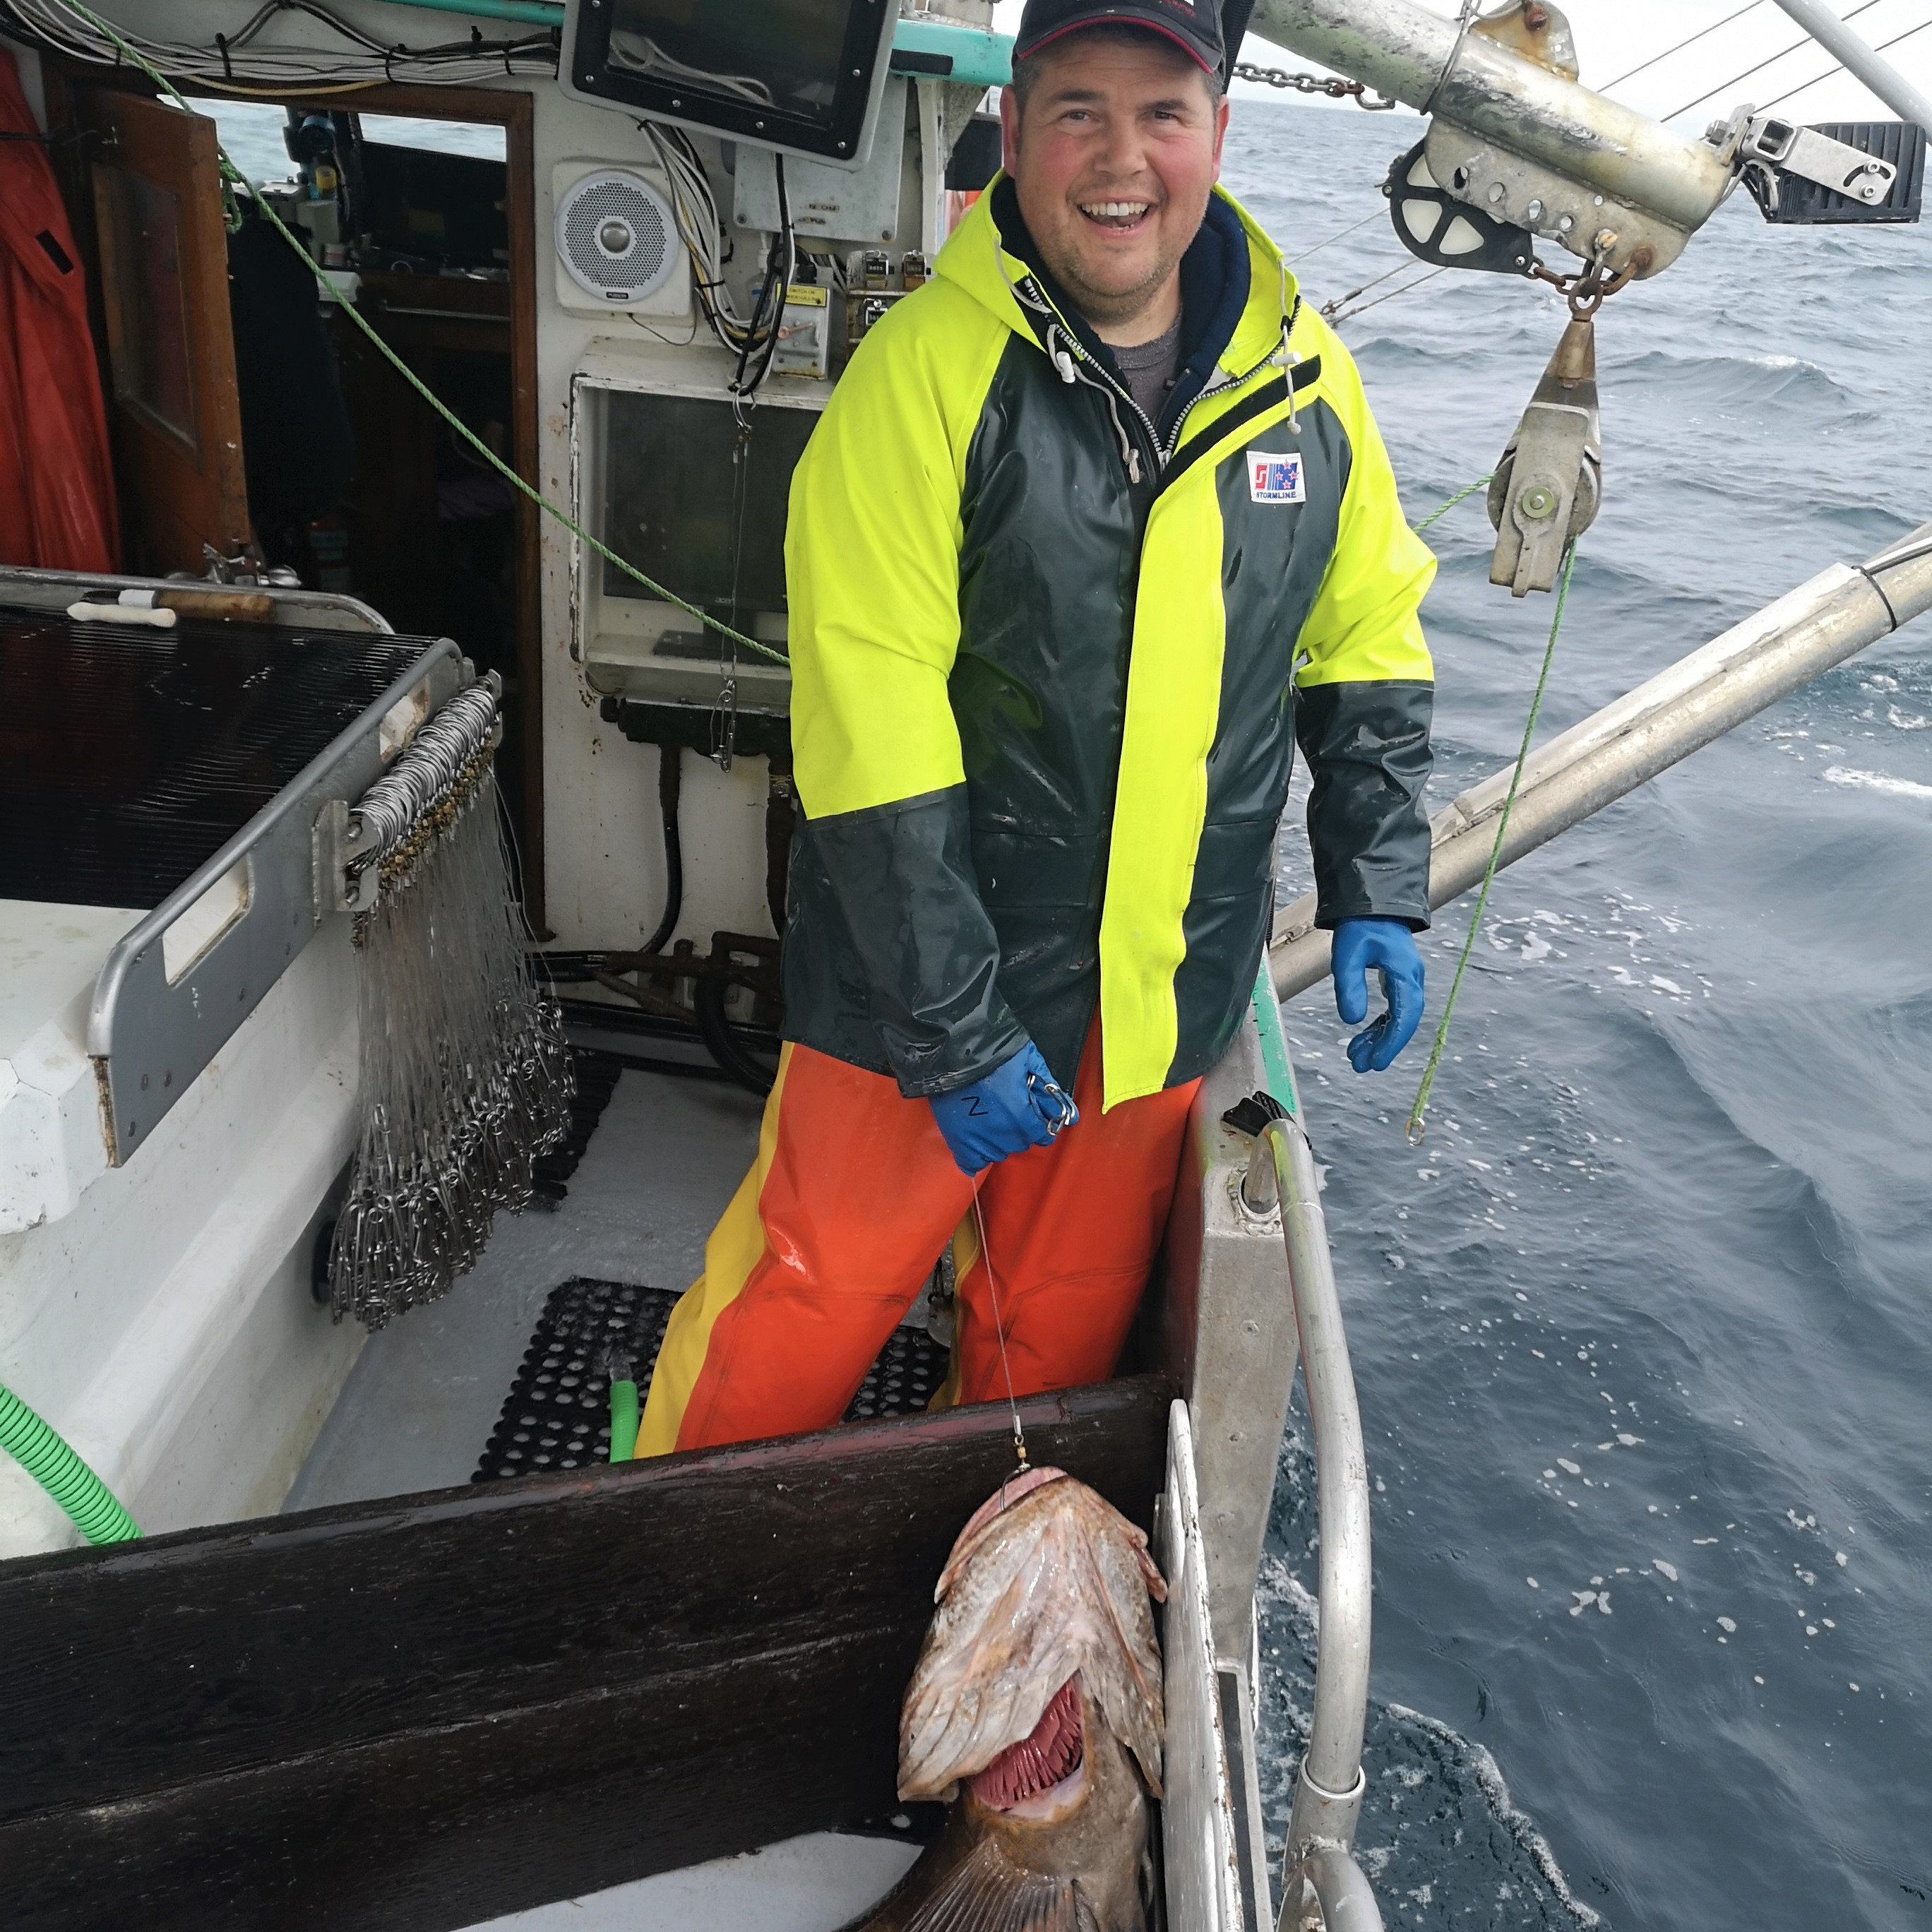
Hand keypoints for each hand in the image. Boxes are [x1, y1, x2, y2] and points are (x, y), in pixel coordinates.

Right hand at [929, 1042, 1077, 1175]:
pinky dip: (976, 1155)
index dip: (1038, 1123)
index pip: (1043, 1136)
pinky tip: (975, 1139)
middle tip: (1006, 1108)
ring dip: (998, 1139)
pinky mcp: (958, 1140)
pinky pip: (972, 1163)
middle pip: (1020, 1143)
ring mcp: (980, 1139)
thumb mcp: (1030, 1061)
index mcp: (1024, 1116)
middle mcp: (1004, 1133)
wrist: (954, 1045)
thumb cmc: (993, 1049)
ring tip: (988, 1117)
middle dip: (1018, 1129)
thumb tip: (1072, 1115)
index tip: (1029, 1113)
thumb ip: (1050, 1091)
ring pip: (998, 1153)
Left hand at [1332, 918, 1425, 1073]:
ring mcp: (1406, 979)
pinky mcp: (1396, 978)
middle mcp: (1411, 979)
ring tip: (1356, 1056)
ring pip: (1397, 1017)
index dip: (1391, 1043)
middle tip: (1361, 1066)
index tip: (1376, 1063)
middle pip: (1403, 1021)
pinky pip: (1392, 1009)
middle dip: (1383, 1046)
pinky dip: (1378, 1025)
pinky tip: (1363, 1037)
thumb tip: (1352, 1021)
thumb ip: (1350, 986)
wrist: (1372, 901)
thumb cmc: (1360, 925)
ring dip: (1378, 1038)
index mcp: (1405, 973)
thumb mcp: (1347, 954)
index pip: (1404, 1016)